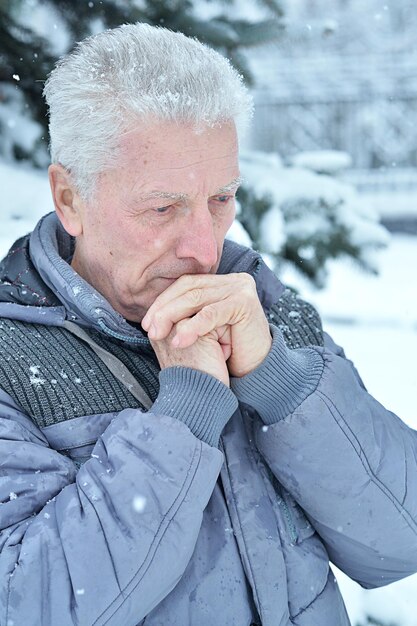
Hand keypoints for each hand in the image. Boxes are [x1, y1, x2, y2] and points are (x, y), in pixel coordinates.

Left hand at [142, 273, 271, 377]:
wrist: (255, 368)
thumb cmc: (227, 351)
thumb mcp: (202, 327)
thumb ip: (184, 313)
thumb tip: (152, 312)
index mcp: (221, 282)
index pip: (186, 284)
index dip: (163, 301)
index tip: (146, 322)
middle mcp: (233, 280)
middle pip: (189, 288)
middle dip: (164, 309)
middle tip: (149, 329)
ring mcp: (241, 288)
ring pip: (197, 299)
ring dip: (173, 316)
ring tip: (158, 335)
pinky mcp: (245, 302)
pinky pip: (211, 313)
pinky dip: (193, 327)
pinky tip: (179, 341)